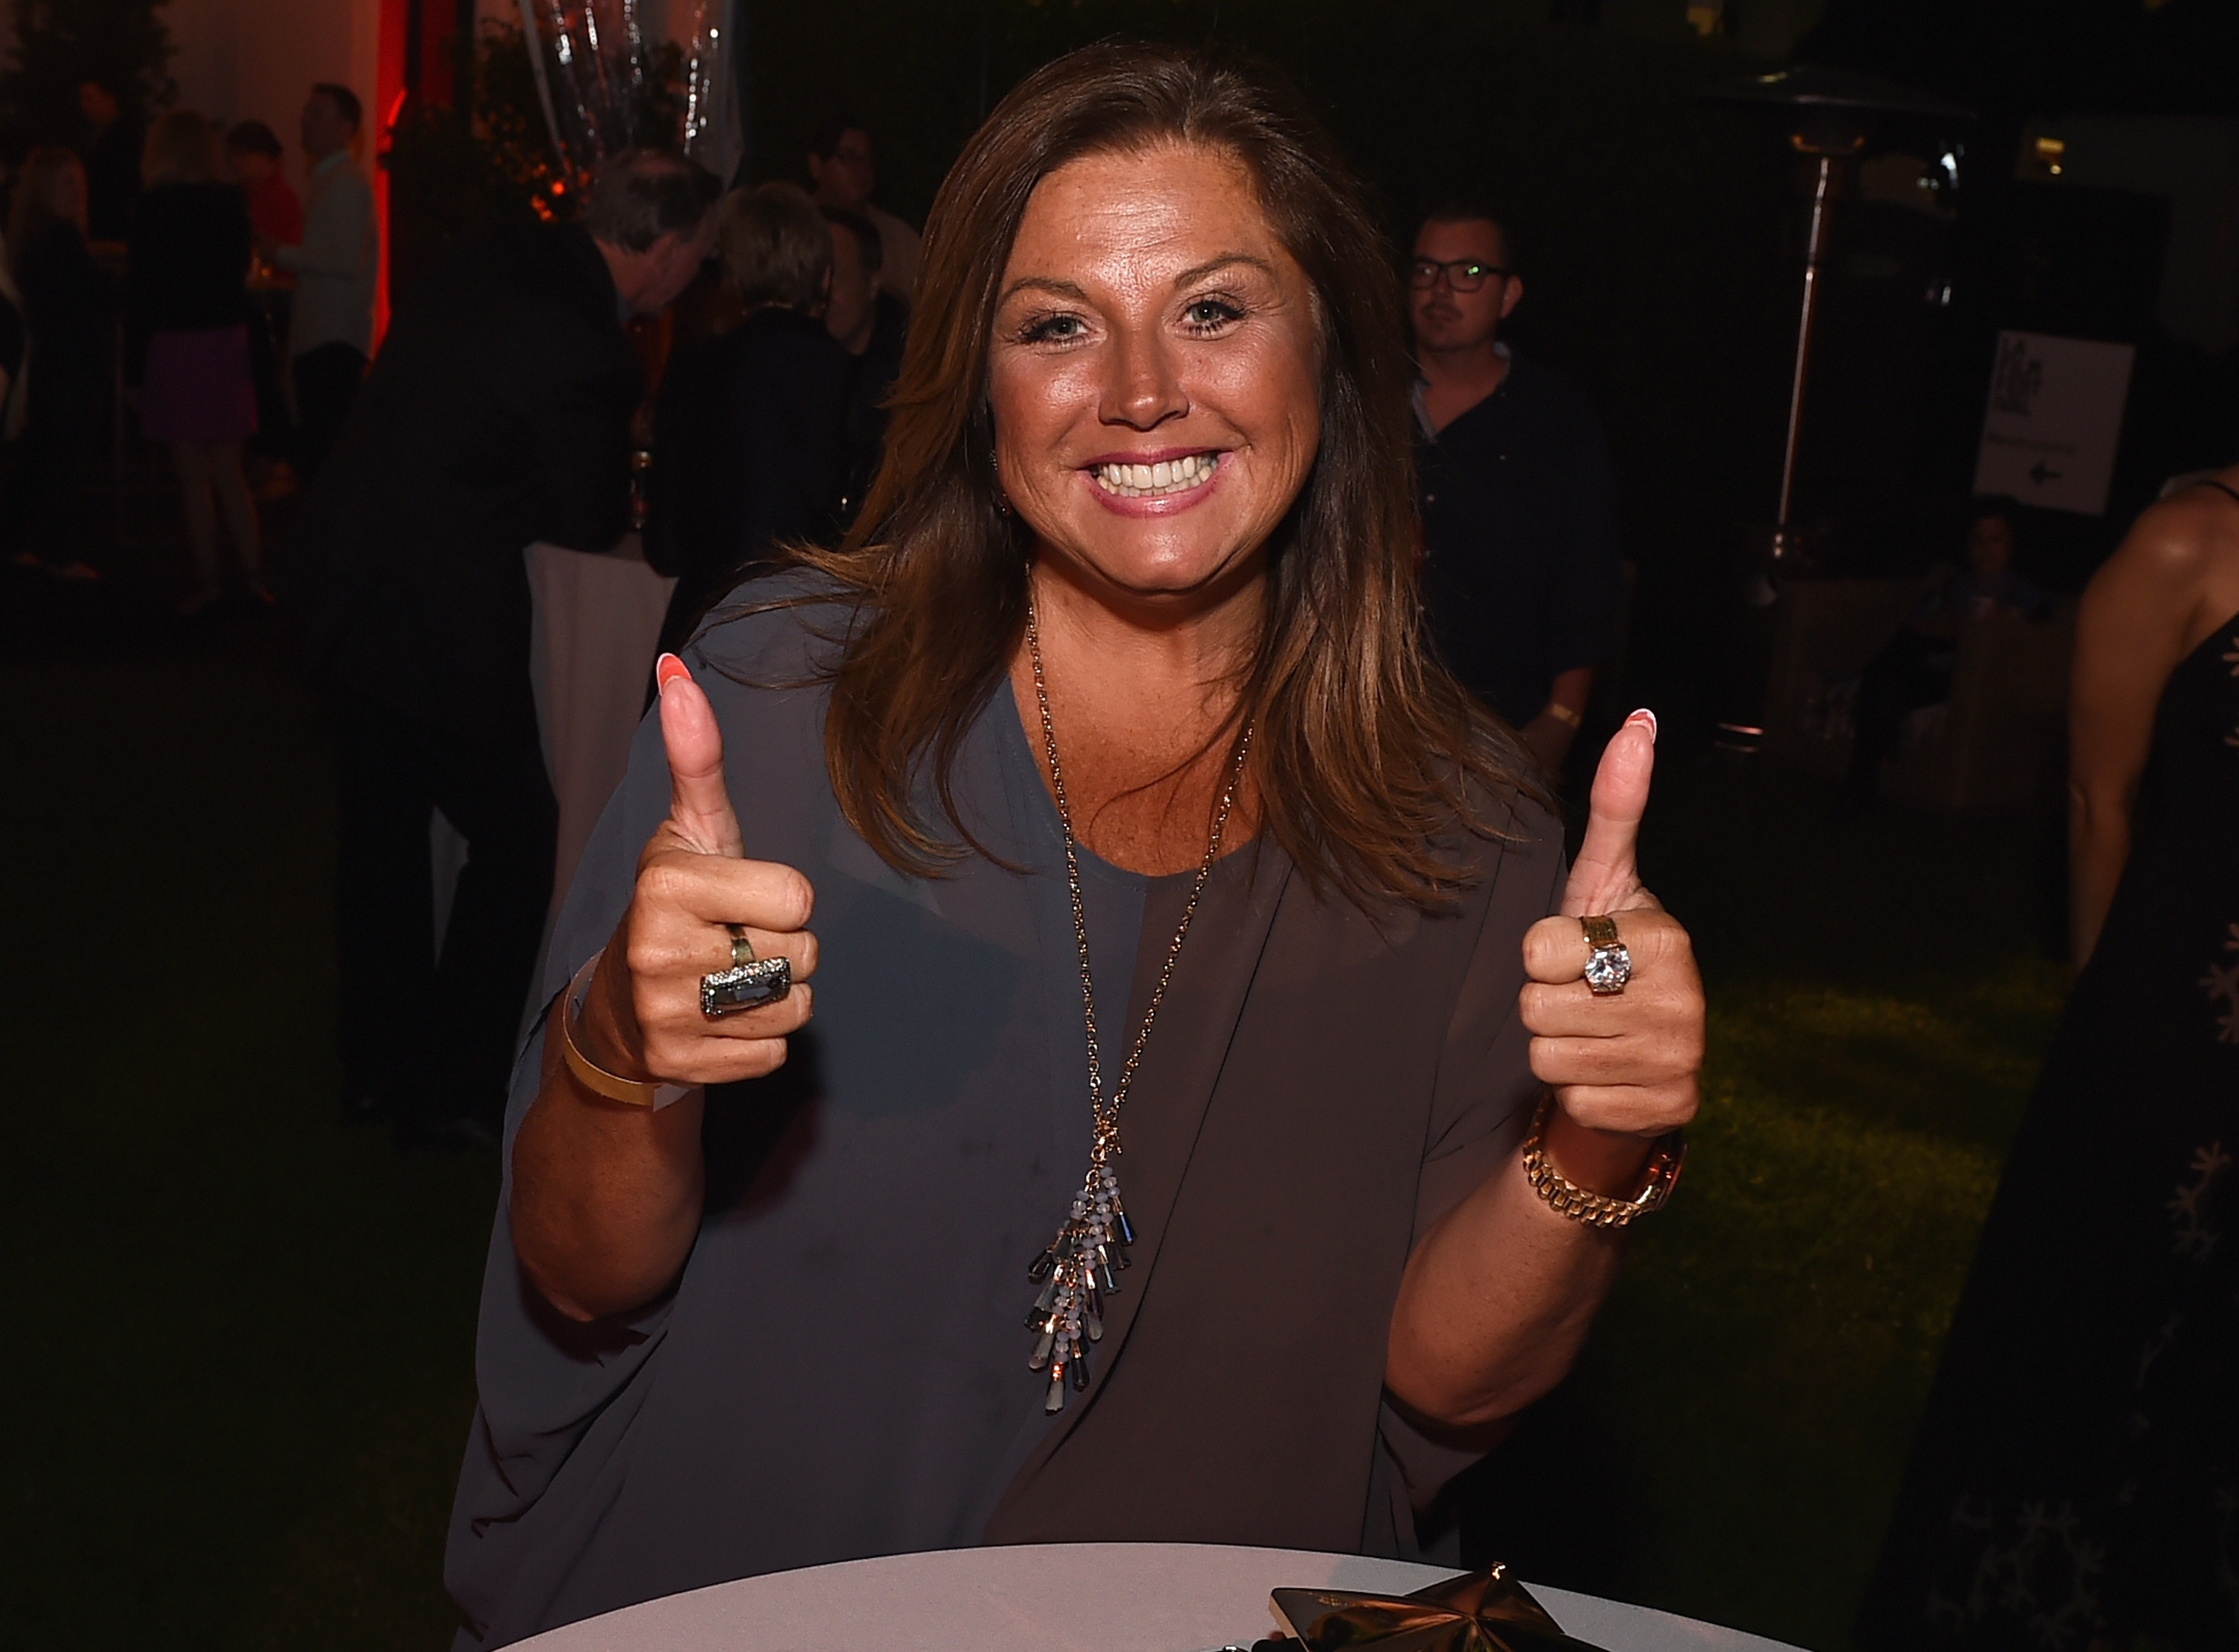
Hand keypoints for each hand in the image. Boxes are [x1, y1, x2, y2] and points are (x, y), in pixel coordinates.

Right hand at [573, 654, 817, 1088]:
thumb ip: (695, 755)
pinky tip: (722, 1022)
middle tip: (733, 941)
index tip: (739, 899)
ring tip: (731, 980)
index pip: (796, 896)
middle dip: (783, 945)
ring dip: (779, 994)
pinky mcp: (683, 1067)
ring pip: (795, 1005)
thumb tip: (678, 668)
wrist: (620, 1008)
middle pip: (802, 952)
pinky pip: (775, 1052)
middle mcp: (658, 952)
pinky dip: (761, 1040)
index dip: (782, 898)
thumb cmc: (675, 904)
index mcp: (666, 884)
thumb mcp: (688, 829)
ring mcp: (667, 1016)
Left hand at [1518, 710, 1702, 1152]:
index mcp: (1664, 935)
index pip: (1538, 947)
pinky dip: (1577, 1093)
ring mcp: (1679, 1059)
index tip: (1575, 954)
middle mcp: (1684, 998)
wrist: (1640, 1058)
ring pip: (1547, 1056)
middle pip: (1536, 1005)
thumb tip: (1641, 719)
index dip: (1540, 955)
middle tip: (1581, 1001)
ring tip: (1592, 1036)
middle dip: (1544, 1005)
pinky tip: (1607, 1076)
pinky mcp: (1665, 1110)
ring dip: (1555, 1050)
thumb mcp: (1602, 884)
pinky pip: (1570, 1100)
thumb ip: (1615, 807)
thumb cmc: (1607, 958)